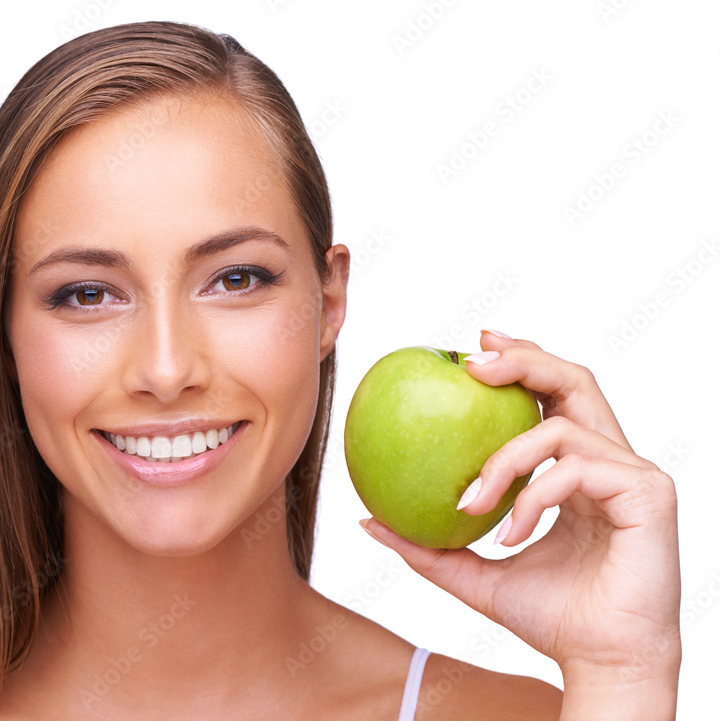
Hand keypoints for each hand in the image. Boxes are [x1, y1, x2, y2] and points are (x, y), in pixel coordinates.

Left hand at [360, 331, 680, 714]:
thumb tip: (367, 520)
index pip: (552, 396)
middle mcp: (608, 461)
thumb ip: (427, 546)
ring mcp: (632, 474)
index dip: (517, 363)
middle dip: (521, 360)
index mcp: (577, 469)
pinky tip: (510, 535)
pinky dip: (531, 497)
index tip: (468, 352)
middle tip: (468, 362)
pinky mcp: (648, 493)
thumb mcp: (472, 574)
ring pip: (561, 426)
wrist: (601, 663)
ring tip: (472, 501)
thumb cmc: (549, 619)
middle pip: (573, 380)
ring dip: (504, 459)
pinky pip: (574, 469)